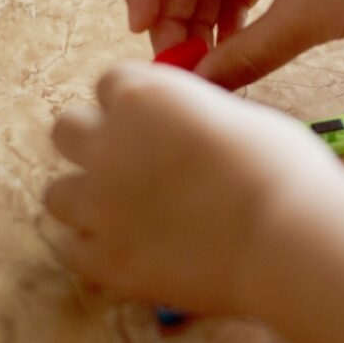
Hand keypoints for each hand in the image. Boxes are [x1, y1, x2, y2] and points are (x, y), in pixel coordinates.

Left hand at [44, 61, 343, 312]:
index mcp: (144, 97)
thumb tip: (190, 128)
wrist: (286, 238)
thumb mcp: (241, 117)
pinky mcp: (106, 260)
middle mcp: (108, 144)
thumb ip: (197, 115)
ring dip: (88, 197)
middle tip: (134, 160)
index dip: (135, 100)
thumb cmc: (281, 169)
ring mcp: (100, 206)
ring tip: (128, 211)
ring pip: (57, 193)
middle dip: (95, 139)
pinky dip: (100, 249)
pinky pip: (76, 250)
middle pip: (67, 129)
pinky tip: (136, 249)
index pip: (110, 82)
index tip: (157, 118)